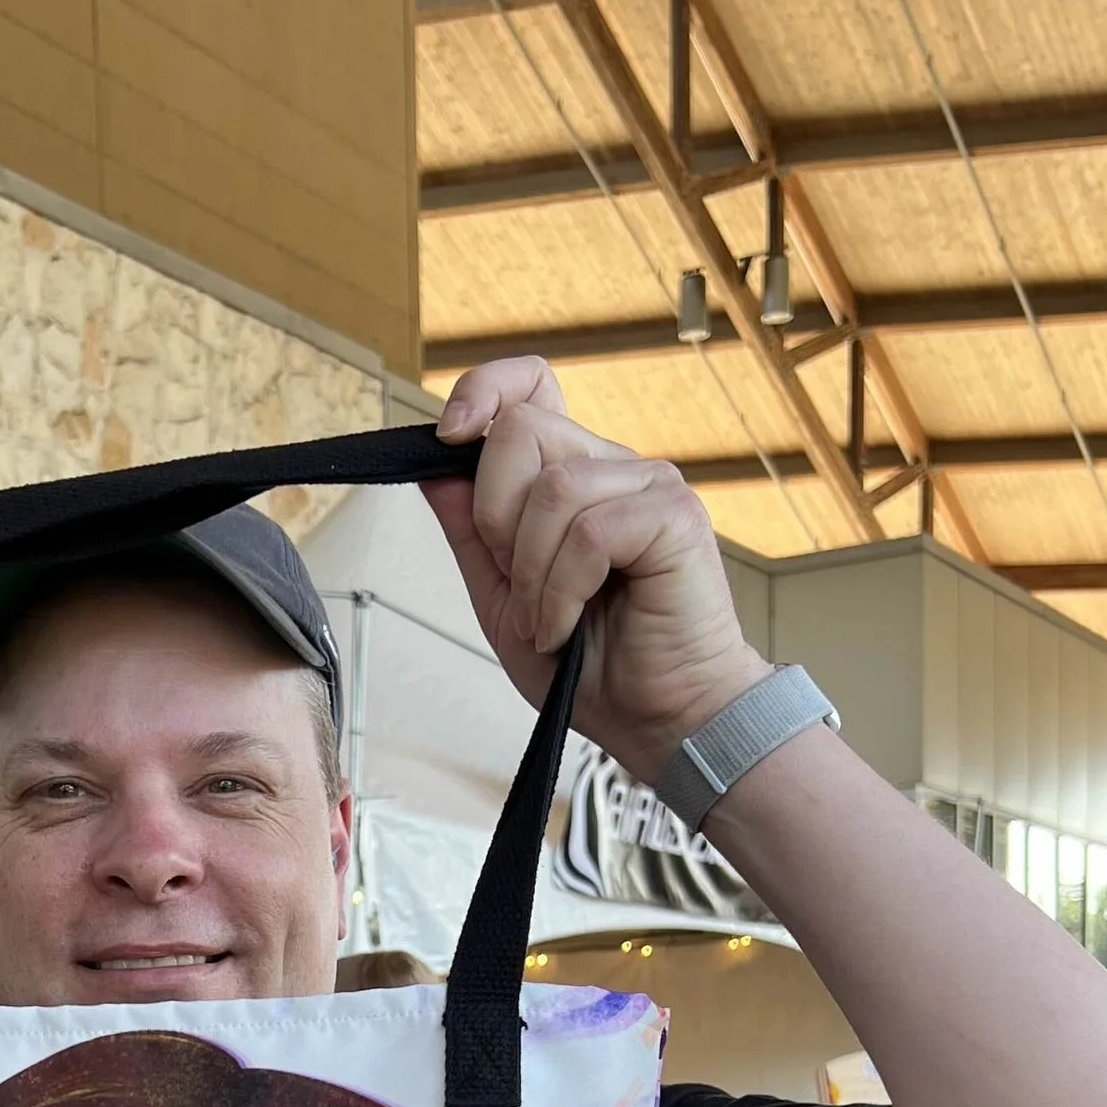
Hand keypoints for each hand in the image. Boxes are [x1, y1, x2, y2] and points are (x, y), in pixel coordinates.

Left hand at [427, 357, 771, 783]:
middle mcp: (614, 467)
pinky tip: (567, 626)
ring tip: (546, 622)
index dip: (484, 392)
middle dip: (496, 520)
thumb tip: (432, 466)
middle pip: (522, 431)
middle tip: (519, 587)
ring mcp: (649, 485)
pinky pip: (588, 530)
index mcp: (574, 476)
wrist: (658, 722)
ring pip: (552, 487)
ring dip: (529, 573)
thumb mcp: (502, 599)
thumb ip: (470, 533)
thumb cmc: (591, 668)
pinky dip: (561, 589)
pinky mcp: (674, 516)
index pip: (531, 384)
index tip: (451, 438)